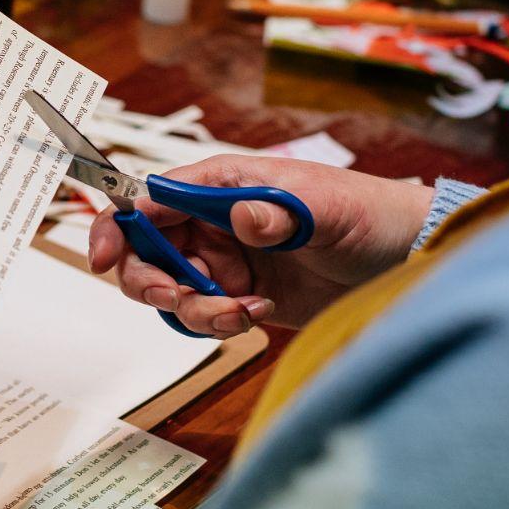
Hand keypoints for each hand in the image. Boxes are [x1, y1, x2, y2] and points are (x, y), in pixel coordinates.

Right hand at [88, 156, 435, 336]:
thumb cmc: (369, 214)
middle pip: (146, 250)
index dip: (117, 224)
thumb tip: (243, 214)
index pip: (150, 199)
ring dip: (193, 308)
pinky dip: (216, 323)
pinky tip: (255, 315)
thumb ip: (283, 211)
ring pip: (172, 289)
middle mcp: (215, 221)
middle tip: (179, 299)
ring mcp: (227, 261)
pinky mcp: (242, 297)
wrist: (405, 261)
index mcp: (224, 185)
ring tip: (241, 311)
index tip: (103, 257)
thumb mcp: (328, 209)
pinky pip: (203, 315)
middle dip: (150, 280)